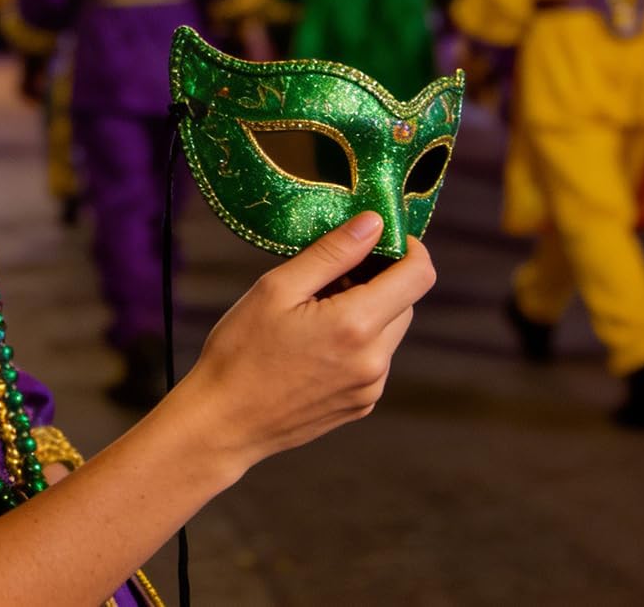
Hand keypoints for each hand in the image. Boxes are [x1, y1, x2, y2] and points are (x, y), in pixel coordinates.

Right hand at [174, 212, 434, 470]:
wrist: (224, 421)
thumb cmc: (241, 349)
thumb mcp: (277, 288)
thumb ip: (331, 253)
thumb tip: (372, 223)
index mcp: (356, 326)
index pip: (418, 276)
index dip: (408, 247)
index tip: (380, 234)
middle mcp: (375, 361)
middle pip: (405, 302)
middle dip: (379, 278)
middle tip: (328, 270)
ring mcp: (370, 388)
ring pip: (389, 331)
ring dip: (366, 308)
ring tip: (313, 306)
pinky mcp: (361, 405)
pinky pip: (373, 358)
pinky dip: (356, 338)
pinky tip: (312, 339)